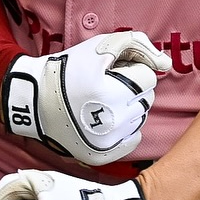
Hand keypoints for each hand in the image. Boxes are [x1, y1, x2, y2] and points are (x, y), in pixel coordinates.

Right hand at [1, 31, 168, 165]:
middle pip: (147, 99)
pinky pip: (132, 139)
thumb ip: (137, 44)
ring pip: (140, 118)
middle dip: (131, 88)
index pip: (148, 78)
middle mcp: (111, 122)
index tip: (108, 71)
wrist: (33, 99)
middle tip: (105, 85)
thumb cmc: (68, 69)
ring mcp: (106, 142)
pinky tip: (106, 118)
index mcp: (111, 94)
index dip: (129, 69)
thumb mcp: (99, 46)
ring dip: (127, 107)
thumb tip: (166, 63)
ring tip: (102, 101)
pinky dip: (124, 128)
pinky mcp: (101, 155)